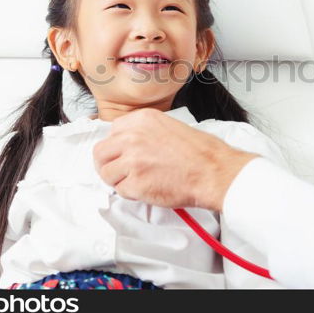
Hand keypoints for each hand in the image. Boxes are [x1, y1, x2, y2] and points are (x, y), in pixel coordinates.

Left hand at [92, 108, 257, 210]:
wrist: (213, 171)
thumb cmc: (200, 152)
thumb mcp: (169, 127)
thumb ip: (144, 132)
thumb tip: (128, 146)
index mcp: (141, 119)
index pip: (111, 132)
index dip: (115, 148)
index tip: (120, 155)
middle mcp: (132, 136)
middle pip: (100, 153)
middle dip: (108, 164)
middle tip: (120, 172)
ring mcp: (131, 159)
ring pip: (106, 173)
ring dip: (118, 180)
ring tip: (138, 181)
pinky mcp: (134, 182)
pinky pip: (120, 190)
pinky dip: (131, 193)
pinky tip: (148, 188)